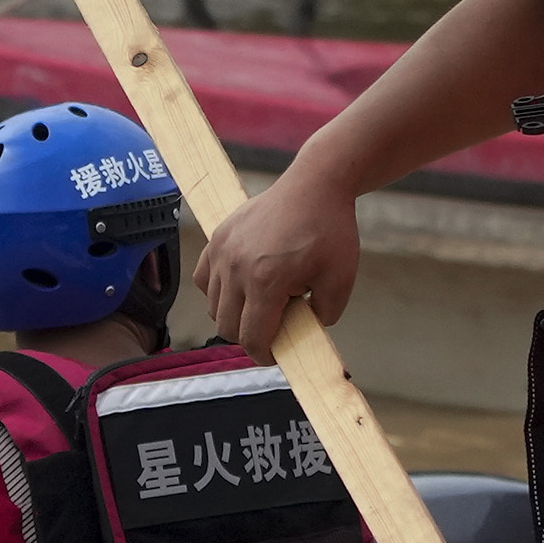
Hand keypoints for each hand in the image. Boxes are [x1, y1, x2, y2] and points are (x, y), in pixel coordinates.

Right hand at [202, 172, 365, 349]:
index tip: (275, 356)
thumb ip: (323, 315)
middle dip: (249, 337)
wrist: (315, 186)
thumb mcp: (340, 281)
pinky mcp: (216, 238)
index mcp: (265, 281)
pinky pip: (203, 279)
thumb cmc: (331, 231)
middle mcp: (235, 268)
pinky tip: (242, 288)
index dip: (264, 355)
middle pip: (226, 326)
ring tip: (262, 305)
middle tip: (273, 331)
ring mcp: (221, 251)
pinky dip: (218, 292)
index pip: (251, 337)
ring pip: (212, 305)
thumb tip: (304, 333)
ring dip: (233, 315)